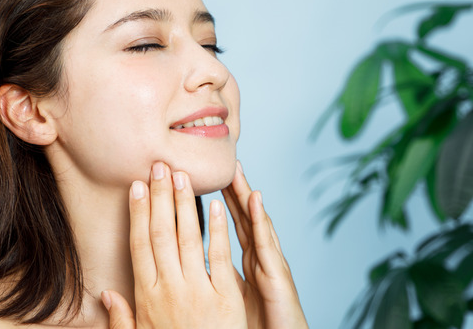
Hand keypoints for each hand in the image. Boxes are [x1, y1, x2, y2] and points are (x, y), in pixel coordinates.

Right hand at [103, 162, 246, 328]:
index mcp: (148, 297)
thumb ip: (122, 318)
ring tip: (182, 177)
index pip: (140, 245)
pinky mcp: (225, 297)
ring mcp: (198, 292)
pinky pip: (219, 258)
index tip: (138, 187)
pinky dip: (217, 230)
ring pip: (187, 239)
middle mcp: (170, 289)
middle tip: (161, 166)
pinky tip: (215, 207)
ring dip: (184, 204)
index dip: (138, 213)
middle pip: (161, 233)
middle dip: (160, 197)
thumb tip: (107, 294)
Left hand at [222, 161, 308, 328]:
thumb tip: (194, 261)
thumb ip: (217, 275)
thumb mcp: (230, 298)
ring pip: (257, 224)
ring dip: (247, 196)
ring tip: (237, 170)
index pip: (232, 224)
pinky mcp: (278, 277)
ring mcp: (272, 265)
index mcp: (250, 262)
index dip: (222, 201)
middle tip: (222, 160)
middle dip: (234, 189)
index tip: (206, 178)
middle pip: (245, 217)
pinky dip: (261, 221)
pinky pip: (267, 245)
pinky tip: (255, 201)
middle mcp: (261, 259)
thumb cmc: (255, 326)